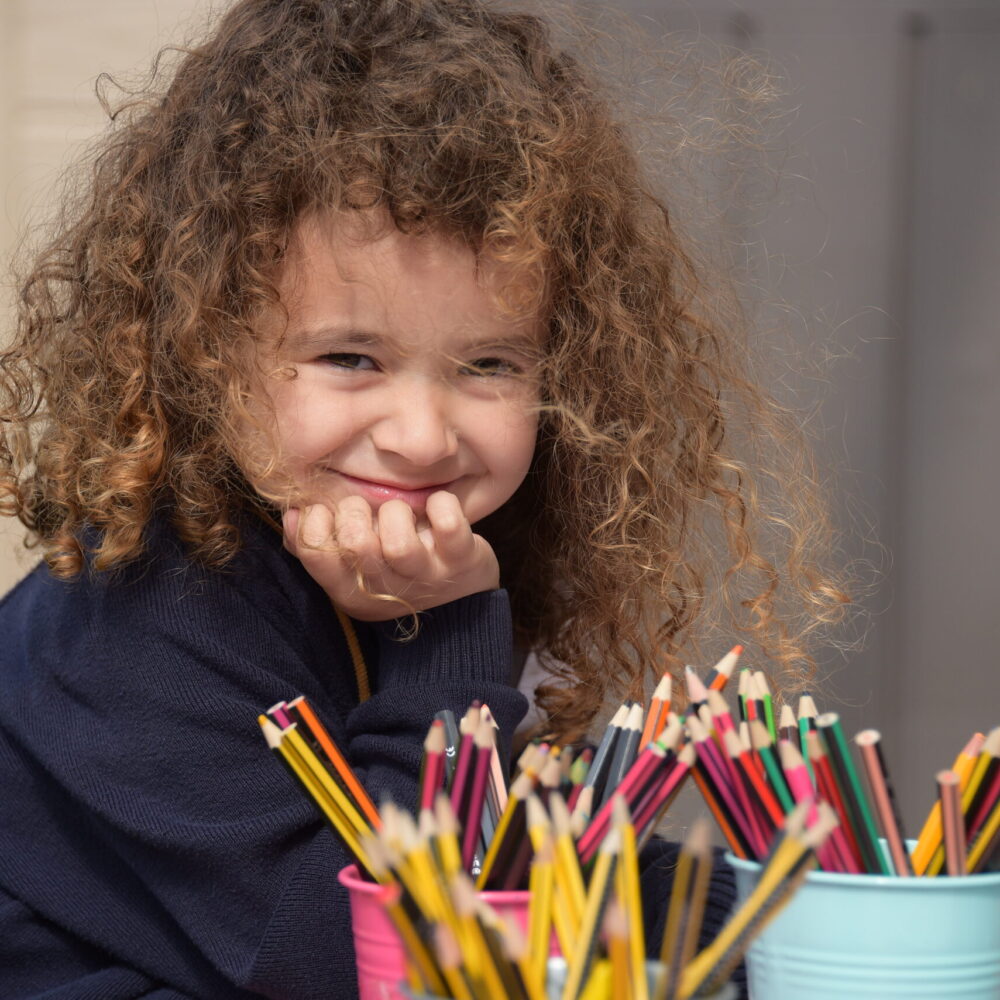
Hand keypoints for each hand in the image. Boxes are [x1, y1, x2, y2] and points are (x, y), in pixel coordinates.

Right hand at [282, 492, 500, 620]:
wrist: (460, 603)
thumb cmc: (394, 573)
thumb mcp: (350, 567)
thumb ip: (315, 543)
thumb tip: (292, 514)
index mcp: (349, 590)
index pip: (314, 553)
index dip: (314, 522)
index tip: (328, 511)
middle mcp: (385, 588)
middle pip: (355, 544)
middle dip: (355, 511)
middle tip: (365, 509)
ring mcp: (426, 576)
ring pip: (399, 543)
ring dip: (396, 513)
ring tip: (401, 514)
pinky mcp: (462, 560)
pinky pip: (449, 524)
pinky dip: (442, 505)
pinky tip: (436, 507)